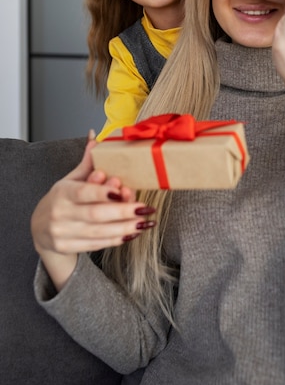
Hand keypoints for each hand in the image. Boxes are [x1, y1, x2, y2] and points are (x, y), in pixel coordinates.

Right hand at [31, 139, 155, 290]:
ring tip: (145, 222)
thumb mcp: (70, 180)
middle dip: (123, 212)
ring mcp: (63, 232)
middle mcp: (61, 213)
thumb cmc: (61, 200)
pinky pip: (97, 244)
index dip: (102, 192)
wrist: (39, 228)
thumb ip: (87, 163)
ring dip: (125, 227)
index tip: (121, 190)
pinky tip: (132, 233)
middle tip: (144, 208)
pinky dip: (116, 239)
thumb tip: (96, 137)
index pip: (83, 192)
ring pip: (99, 232)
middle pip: (96, 214)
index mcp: (62, 193)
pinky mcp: (68, 247)